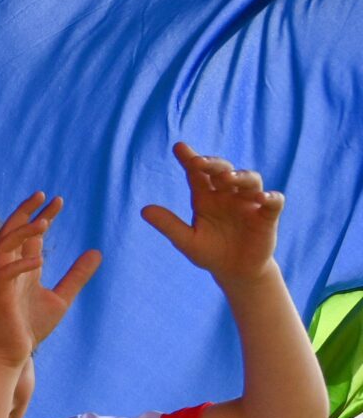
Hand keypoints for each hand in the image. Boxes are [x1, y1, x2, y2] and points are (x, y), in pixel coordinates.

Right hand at [0, 192, 69, 366]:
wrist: (14, 354)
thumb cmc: (32, 328)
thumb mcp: (62, 297)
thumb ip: (76, 275)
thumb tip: (96, 252)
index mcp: (24, 268)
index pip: (31, 235)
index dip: (43, 215)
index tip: (58, 201)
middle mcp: (11, 269)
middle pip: (12, 231)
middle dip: (27, 211)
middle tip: (45, 195)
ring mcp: (3, 282)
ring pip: (3, 245)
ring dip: (21, 232)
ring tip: (43, 221)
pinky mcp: (0, 296)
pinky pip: (4, 274)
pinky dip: (20, 265)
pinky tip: (39, 261)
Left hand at [142, 142, 282, 285]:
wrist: (235, 271)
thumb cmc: (209, 252)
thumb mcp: (186, 240)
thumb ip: (168, 224)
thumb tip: (144, 210)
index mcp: (205, 197)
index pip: (196, 173)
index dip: (189, 159)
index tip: (178, 147)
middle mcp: (227, 194)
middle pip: (222, 171)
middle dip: (213, 164)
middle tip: (199, 162)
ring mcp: (249, 202)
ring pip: (249, 180)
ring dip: (240, 176)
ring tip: (227, 178)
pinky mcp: (267, 215)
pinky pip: (273, 201)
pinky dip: (270, 197)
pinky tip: (262, 197)